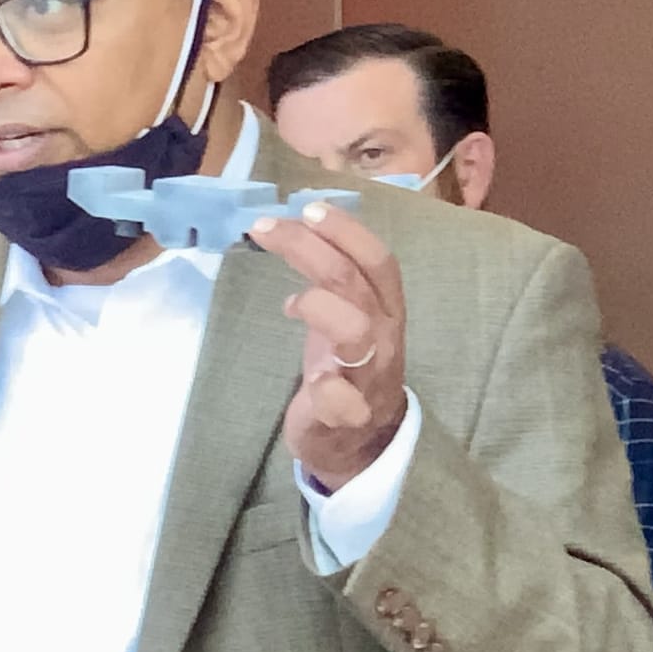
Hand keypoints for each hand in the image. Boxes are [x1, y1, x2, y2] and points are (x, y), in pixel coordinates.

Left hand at [248, 201, 407, 492]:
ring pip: (356, 332)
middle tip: (267, 227)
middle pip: (355, 283)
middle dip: (310, 250)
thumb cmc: (349, 370)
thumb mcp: (346, 318)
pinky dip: (327, 388)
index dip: (346, 232)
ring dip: (319, 306)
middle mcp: (383, 339)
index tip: (308, 209)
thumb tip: (291, 233)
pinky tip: (312, 378)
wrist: (363, 442)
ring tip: (290, 301)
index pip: (377, 261)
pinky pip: (342, 401)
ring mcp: (367, 378)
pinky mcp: (347, 417)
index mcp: (384, 311)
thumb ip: (330, 283)